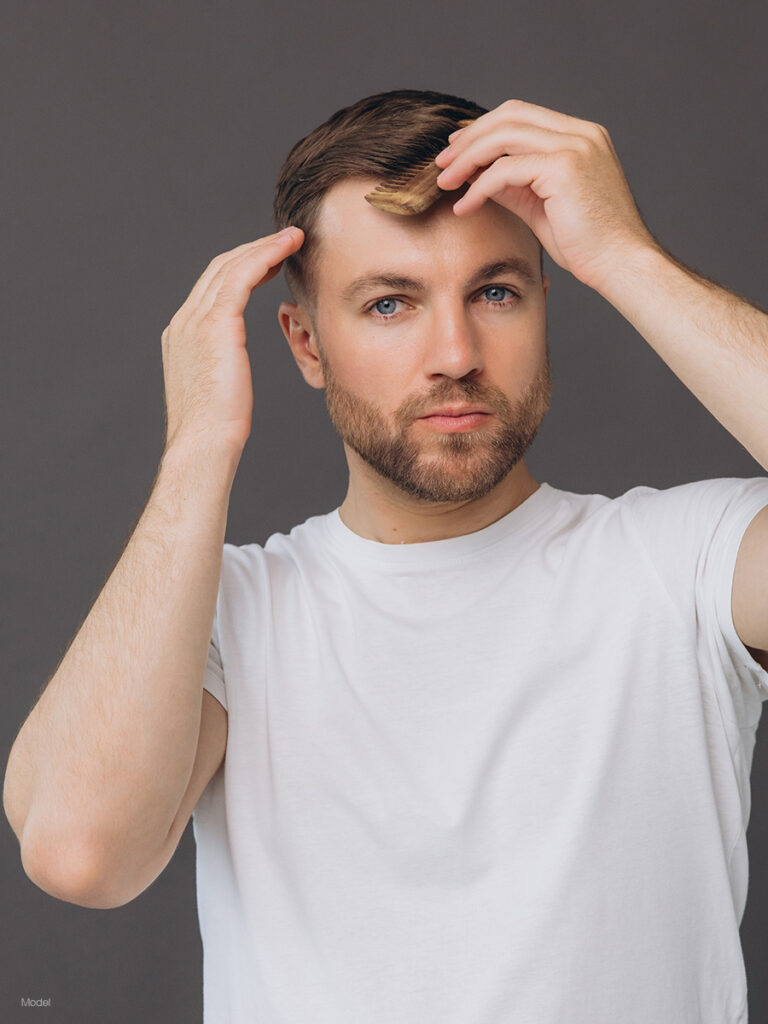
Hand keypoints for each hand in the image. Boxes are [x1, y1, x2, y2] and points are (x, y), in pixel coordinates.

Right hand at [160, 227, 303, 454]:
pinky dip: (265, 255)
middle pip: (218, 270)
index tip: (270, 262)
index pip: (211, 289)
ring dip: (264, 247)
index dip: (242, 269)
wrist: (203, 445)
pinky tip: (287, 248)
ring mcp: (194, 321)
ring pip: (230, 266)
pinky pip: (241, 276)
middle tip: (285, 242)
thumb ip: (220, 371)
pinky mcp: (214, 325)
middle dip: (253, 251)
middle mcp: (183, 323)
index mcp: (182, 337)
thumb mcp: (217, 392)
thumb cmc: (216, 433)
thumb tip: (229, 376)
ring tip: (293, 238)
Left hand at [434, 98, 659, 290]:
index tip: (457, 150)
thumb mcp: (542, 206)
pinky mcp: (564, 168)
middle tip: (442, 164)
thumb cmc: (587, 244)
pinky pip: (506, 170)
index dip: (484, 129)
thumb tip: (477, 176)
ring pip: (503, 137)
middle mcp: (581, 133)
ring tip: (445, 183)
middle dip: (470, 138)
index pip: (521, 115)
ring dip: (467, 158)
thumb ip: (514, 185)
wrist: (620, 265)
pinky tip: (465, 206)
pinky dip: (479, 187)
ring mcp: (575, 146)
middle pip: (509, 116)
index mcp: (581, 136)